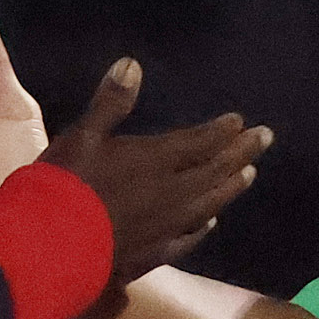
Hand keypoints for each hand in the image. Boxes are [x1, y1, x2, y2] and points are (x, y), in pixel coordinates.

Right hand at [43, 58, 272, 279]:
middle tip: (265, 139)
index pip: (200, 143)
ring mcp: (165, 227)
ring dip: (231, 187)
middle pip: (214, 171)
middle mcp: (170, 193)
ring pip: (209, 204)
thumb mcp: (83, 135)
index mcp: (155, 160)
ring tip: (250, 175)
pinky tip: (211, 223)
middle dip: (241, 153)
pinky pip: (189, 239)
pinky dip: (204, 227)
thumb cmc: (66, 185)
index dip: (222, 131)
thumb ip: (111, 102)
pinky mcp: (153, 255)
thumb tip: (132, 63)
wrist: (52, 248)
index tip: (241, 122)